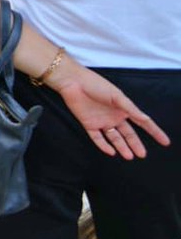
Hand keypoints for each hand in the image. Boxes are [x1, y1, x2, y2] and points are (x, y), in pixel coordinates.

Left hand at [52, 58, 170, 159]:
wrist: (73, 82)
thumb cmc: (96, 84)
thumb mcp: (116, 95)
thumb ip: (130, 108)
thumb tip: (145, 118)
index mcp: (124, 108)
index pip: (142, 123)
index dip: (154, 132)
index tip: (165, 142)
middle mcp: (114, 116)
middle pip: (128, 134)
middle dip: (136, 144)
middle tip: (143, 155)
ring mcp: (101, 121)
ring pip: (114, 138)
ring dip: (122, 147)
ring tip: (130, 156)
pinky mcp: (88, 124)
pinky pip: (97, 138)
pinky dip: (104, 145)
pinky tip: (111, 151)